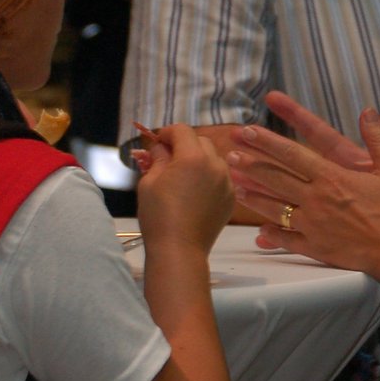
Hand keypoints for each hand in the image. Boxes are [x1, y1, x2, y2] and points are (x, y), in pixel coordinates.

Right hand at [136, 124, 234, 255]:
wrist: (179, 250)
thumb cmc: (159, 216)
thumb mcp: (149, 181)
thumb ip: (157, 158)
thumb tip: (160, 147)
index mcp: (193, 157)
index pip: (182, 130)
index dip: (166, 133)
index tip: (157, 142)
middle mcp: (215, 165)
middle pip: (200, 141)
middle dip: (183, 145)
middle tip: (167, 159)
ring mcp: (226, 182)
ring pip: (213, 158)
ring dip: (198, 160)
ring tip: (182, 177)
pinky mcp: (230, 198)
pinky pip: (220, 177)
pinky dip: (208, 177)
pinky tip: (194, 193)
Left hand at [227, 106, 379, 285]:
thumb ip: (379, 137)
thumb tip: (372, 110)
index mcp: (332, 177)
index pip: (292, 154)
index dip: (267, 142)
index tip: (247, 132)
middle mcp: (317, 199)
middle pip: (276, 179)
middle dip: (251, 165)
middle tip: (230, 154)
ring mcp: (313, 225)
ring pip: (275, 208)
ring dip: (253, 196)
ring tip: (234, 186)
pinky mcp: (315, 247)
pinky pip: (287, 240)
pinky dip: (271, 234)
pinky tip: (258, 230)